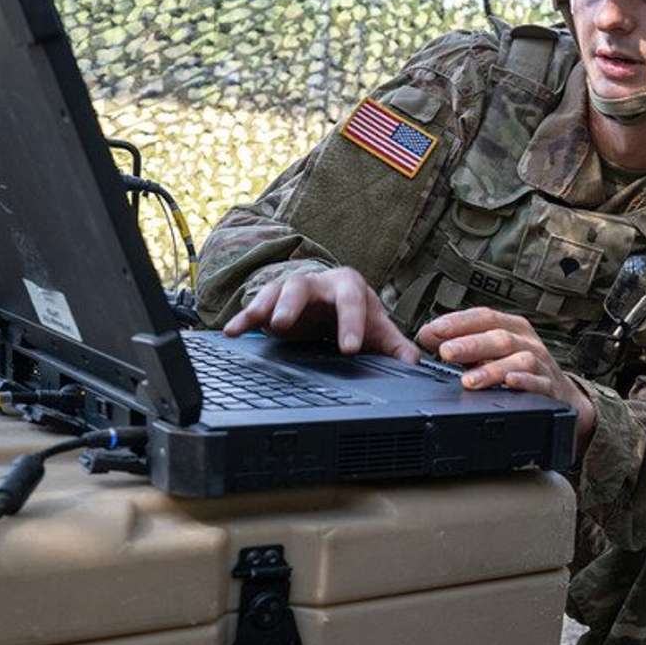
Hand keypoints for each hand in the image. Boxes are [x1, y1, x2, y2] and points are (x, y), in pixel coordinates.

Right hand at [221, 266, 419, 360]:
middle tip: (284, 324)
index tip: (349, 347)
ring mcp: (291, 290)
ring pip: (275, 291)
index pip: (350, 299)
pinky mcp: (272, 302)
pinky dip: (243, 319)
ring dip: (264, 306)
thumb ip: (393, 345)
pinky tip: (232, 332)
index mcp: (347, 285)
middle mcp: (317, 282)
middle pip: (302, 285)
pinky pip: (255, 307)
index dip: (350, 322)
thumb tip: (414, 362)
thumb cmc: (355, 313)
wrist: (332, 301)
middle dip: (292, 304)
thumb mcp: (376, 329)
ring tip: (256, 323)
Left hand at [416, 308, 596, 454]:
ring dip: (491, 369)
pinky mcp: (550, 387)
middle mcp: (527, 342)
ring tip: (468, 380)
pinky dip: (524, 382)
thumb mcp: (490, 352)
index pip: (483, 317)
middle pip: (498, 337)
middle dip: (469, 345)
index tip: (433, 330)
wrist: (561, 395)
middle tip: (445, 352)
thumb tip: (425, 335)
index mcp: (511, 327)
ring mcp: (541, 364)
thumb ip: (460, 343)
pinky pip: (539, 383)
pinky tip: (509, 383)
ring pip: (518, 360)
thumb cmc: (519, 369)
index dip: (458, 322)